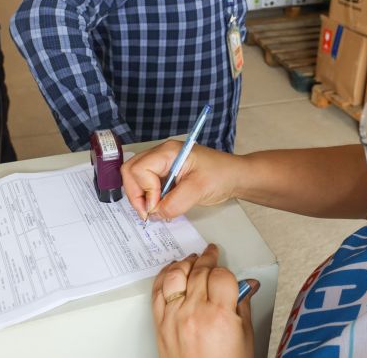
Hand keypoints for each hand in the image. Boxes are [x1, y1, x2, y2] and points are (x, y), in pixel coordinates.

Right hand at [121, 141, 240, 220]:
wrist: (235, 176)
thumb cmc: (221, 175)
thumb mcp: (198, 190)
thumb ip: (174, 203)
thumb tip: (155, 214)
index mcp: (168, 152)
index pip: (139, 169)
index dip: (144, 191)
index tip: (158, 207)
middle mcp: (161, 155)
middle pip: (131, 171)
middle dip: (135, 194)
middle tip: (149, 213)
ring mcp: (162, 164)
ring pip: (136, 178)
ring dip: (141, 197)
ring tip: (155, 211)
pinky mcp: (166, 174)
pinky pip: (147, 184)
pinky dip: (149, 198)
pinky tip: (161, 207)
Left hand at [152, 244, 257, 357]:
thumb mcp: (245, 337)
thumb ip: (243, 306)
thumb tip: (247, 286)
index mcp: (220, 315)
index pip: (221, 275)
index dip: (225, 269)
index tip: (226, 270)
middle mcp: (195, 313)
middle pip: (198, 272)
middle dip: (206, 259)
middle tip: (211, 253)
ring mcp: (174, 318)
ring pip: (174, 276)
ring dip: (184, 263)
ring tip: (191, 259)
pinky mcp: (160, 325)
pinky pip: (157, 293)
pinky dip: (163, 277)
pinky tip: (170, 272)